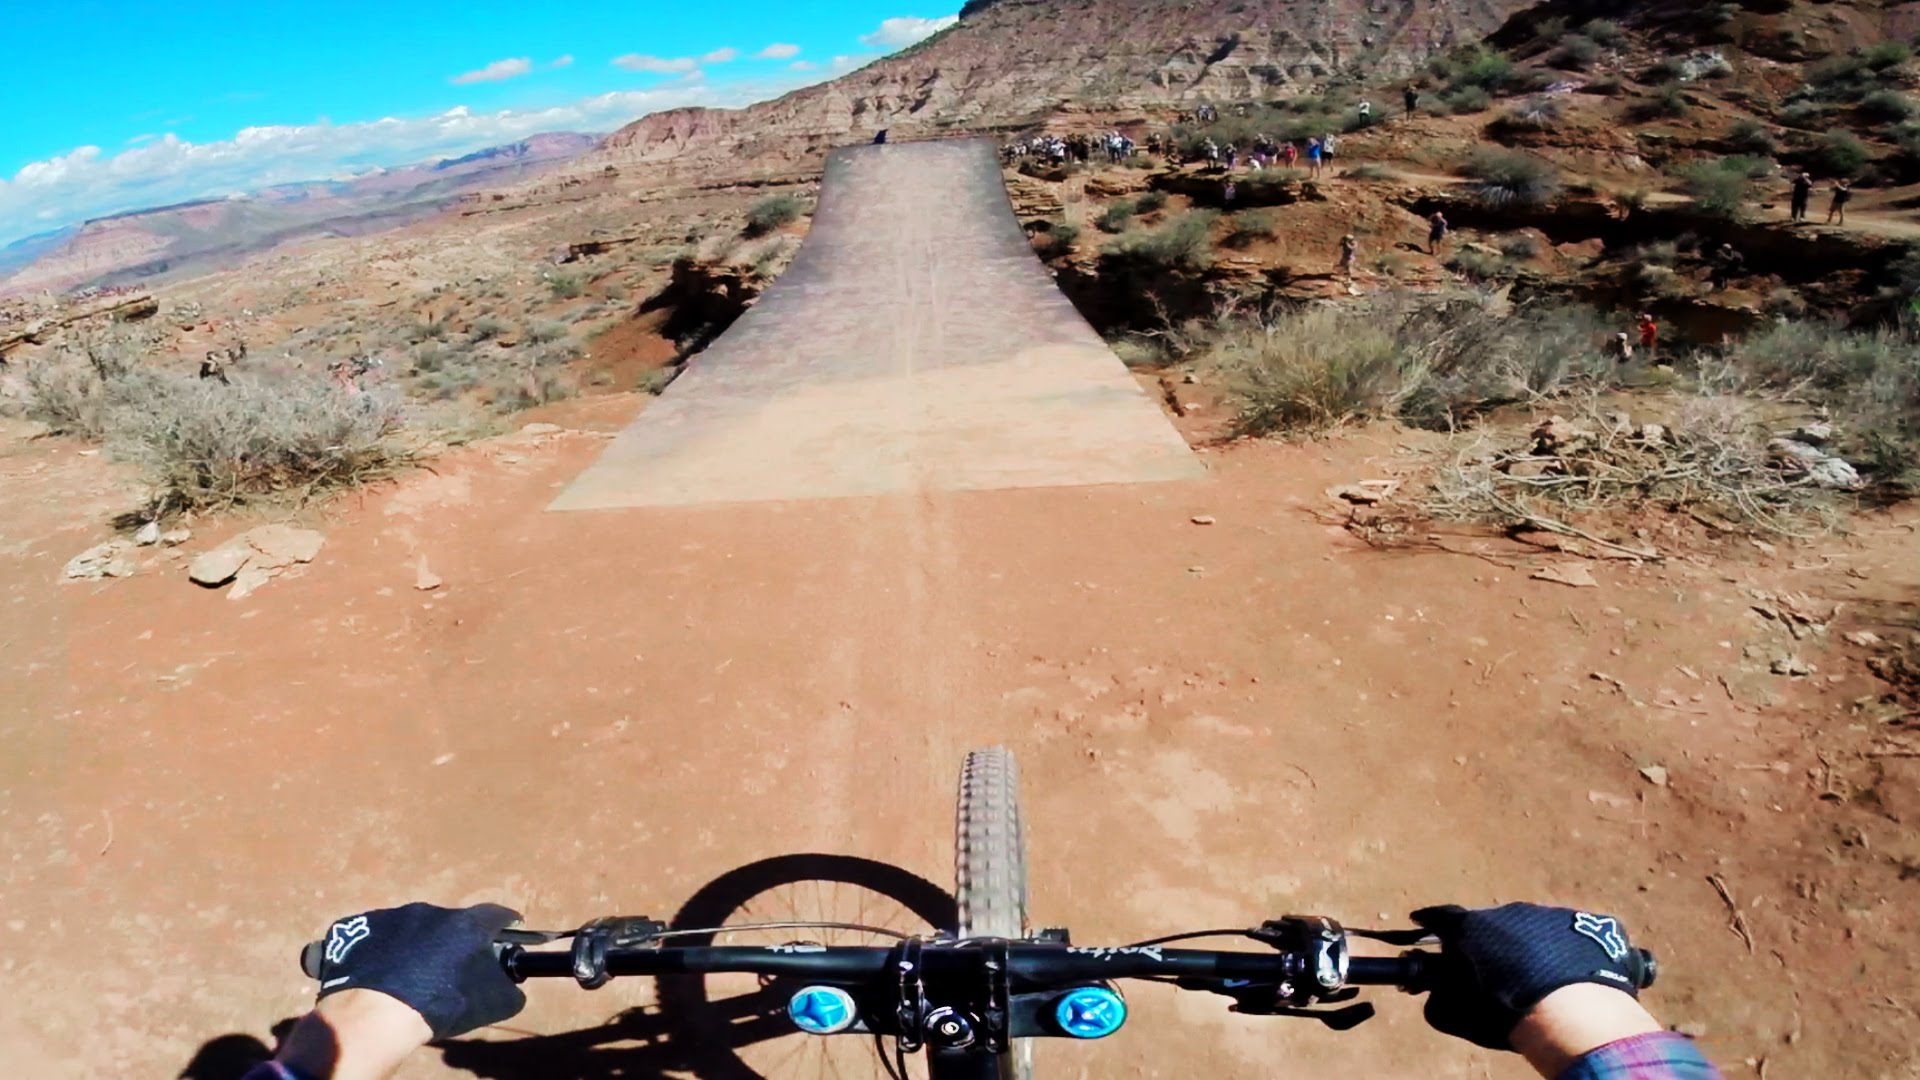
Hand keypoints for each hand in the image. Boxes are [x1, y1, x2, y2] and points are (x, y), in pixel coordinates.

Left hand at [312, 902, 525, 1040]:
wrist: (378, 1013)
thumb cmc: (444, 1004)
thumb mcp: (494, 1002)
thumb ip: (510, 986)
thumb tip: (511, 983)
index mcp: (467, 924)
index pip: (496, 914)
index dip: (505, 924)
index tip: (507, 933)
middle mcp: (431, 911)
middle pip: (451, 923)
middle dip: (454, 941)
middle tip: (450, 968)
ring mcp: (392, 916)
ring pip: (413, 928)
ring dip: (416, 945)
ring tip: (409, 975)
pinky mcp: (359, 928)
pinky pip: (378, 936)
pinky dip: (384, 952)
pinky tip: (381, 975)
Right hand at [1410, 902, 1645, 1049]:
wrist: (1579, 1018)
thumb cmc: (1510, 1013)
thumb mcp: (1460, 1015)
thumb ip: (1439, 1000)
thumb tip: (1433, 995)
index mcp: (1474, 927)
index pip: (1441, 917)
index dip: (1430, 922)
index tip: (1421, 922)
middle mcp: (1512, 911)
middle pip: (1491, 924)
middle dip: (1488, 942)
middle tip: (1493, 970)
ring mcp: (1555, 915)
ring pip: (1533, 928)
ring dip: (1530, 947)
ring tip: (1538, 979)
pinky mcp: (1592, 926)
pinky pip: (1571, 937)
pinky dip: (1566, 953)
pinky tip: (1570, 978)